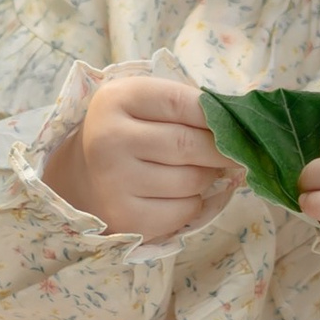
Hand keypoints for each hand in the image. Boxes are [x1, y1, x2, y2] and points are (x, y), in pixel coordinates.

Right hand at [45, 74, 232, 239]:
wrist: (79, 178)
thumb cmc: (126, 133)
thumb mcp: (142, 103)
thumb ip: (184, 104)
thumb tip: (240, 122)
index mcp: (115, 100)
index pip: (182, 102)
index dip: (216, 113)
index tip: (235, 122)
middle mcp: (109, 140)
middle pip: (190, 144)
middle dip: (222, 149)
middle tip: (235, 150)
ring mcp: (115, 183)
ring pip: (193, 180)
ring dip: (209, 176)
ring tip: (200, 169)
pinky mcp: (127, 219)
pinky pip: (185, 210)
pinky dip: (194, 201)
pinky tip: (179, 192)